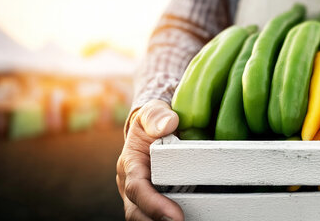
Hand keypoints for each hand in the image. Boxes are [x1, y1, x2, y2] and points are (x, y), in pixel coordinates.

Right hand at [116, 100, 183, 220]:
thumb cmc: (153, 120)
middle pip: (137, 212)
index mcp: (130, 163)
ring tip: (188, 220)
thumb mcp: (153, 110)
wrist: (152, 126)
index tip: (176, 216)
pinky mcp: (153, 199)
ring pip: (144, 217)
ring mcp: (141, 194)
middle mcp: (132, 183)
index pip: (137, 189)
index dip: (154, 205)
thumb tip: (169, 124)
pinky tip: (189, 217)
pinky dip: (166, 219)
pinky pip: (156, 216)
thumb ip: (157, 115)